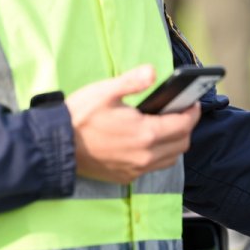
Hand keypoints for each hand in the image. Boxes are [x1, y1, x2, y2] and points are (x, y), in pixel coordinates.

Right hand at [65, 64, 201, 183]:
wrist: (57, 147)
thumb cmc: (79, 117)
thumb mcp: (105, 91)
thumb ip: (132, 81)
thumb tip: (153, 72)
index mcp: (145, 133)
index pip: (184, 125)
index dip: (193, 113)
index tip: (193, 103)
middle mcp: (145, 156)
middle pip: (182, 144)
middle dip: (186, 128)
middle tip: (181, 113)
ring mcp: (136, 169)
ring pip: (170, 159)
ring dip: (174, 144)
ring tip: (167, 128)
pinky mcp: (127, 177)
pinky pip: (153, 168)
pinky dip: (158, 156)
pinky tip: (148, 143)